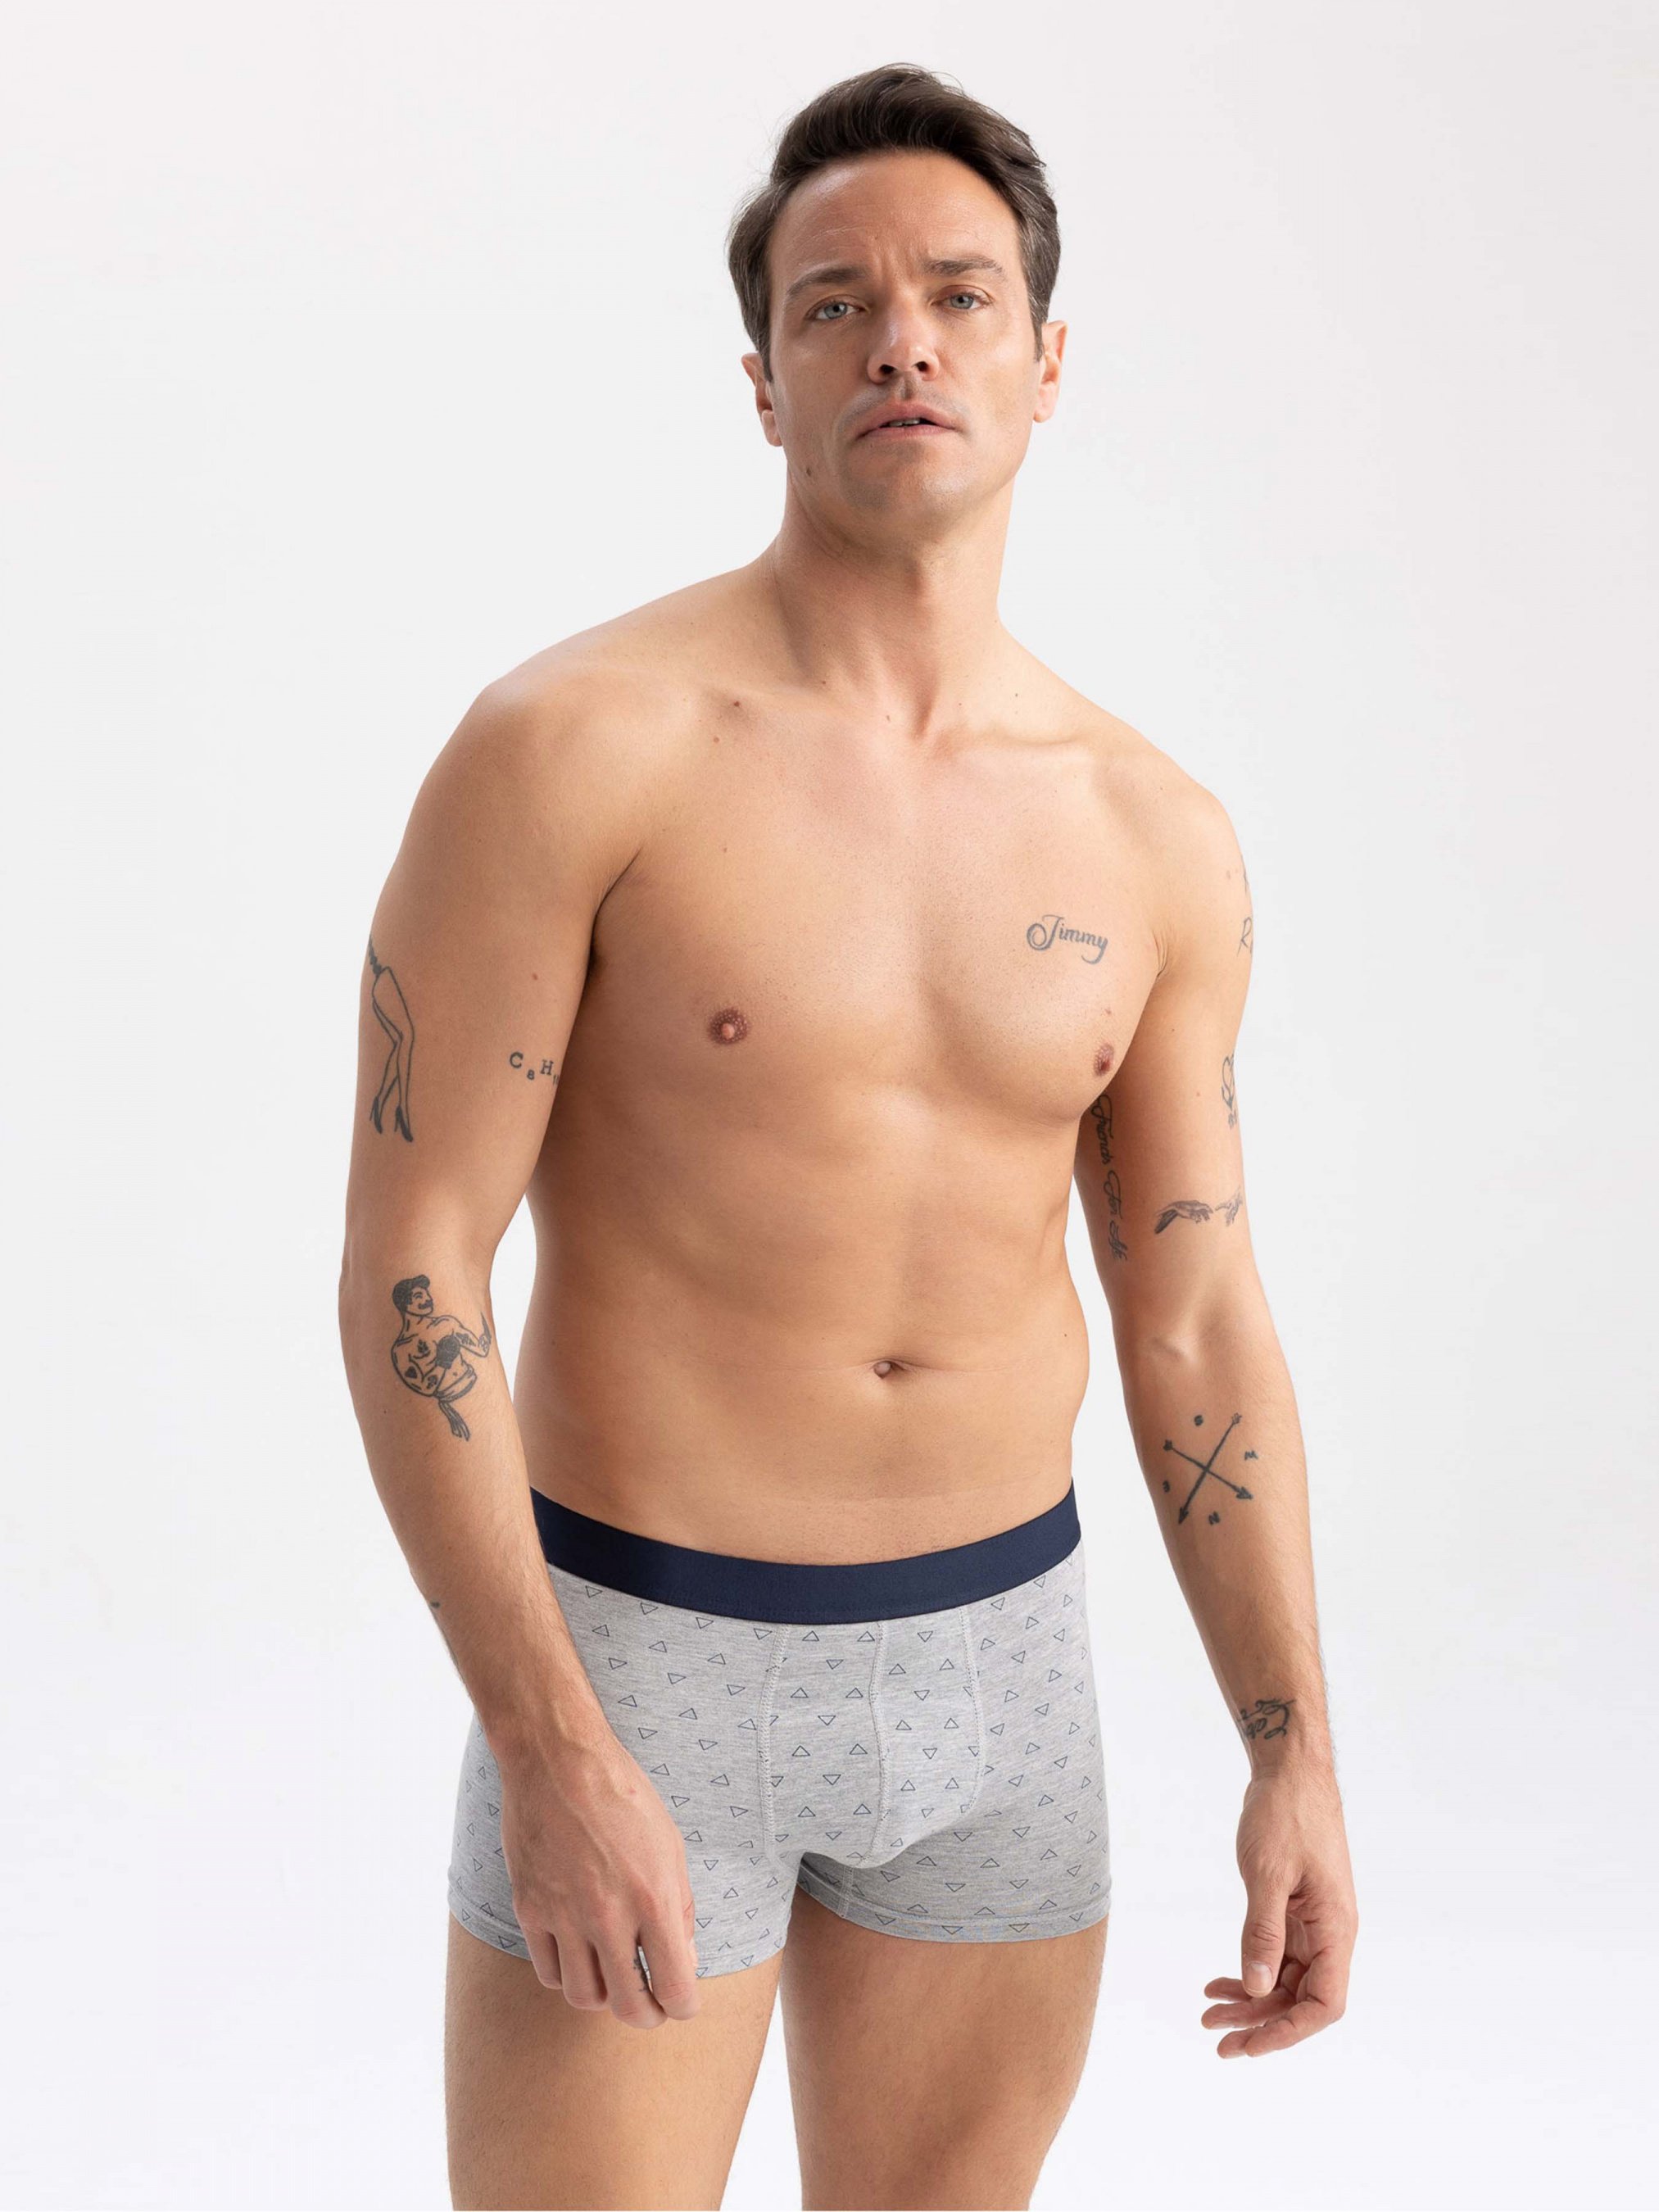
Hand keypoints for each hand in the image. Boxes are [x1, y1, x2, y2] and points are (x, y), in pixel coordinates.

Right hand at [496, 1726, 702, 2029]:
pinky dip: (567, 1974)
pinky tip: (579, 1954)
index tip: (682, 2002)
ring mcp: (564, 1915)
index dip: (683, 2006)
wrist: (557, 1760)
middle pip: (627, 2007)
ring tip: (614, 1977)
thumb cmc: (623, 1796)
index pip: (674, 1988)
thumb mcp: (670, 1845)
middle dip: (646, 2016)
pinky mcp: (529, 1909)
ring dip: (604, 1997)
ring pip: (583, 1997)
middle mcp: (608, 1915)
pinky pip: (547, 1971)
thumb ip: (680, 1909)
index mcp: (653, 1898)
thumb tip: (682, 1961)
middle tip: (651, 2007)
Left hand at [1202, 1764, 1356, 2057]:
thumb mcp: (1268, 1873)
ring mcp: (1314, 1921)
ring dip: (1251, 2000)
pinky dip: (1249, 1969)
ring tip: (1210, 2014)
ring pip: (1286, 1979)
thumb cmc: (1285, 1813)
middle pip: (1302, 1999)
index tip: (1250, 2046)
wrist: (1289, 1770)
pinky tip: (1219, 1981)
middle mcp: (1330, 1932)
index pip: (1324, 2004)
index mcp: (1336, 1929)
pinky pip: (1277, 1954)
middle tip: (1218, 2042)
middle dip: (1261, 2024)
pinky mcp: (1296, 1909)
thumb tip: (1258, 1987)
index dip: (1289, 2032)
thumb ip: (1263, 1932)